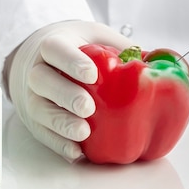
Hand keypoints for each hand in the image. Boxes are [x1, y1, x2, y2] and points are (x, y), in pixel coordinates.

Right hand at [4, 21, 133, 160]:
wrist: (39, 57)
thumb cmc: (77, 47)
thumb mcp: (96, 37)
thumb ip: (120, 46)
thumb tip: (156, 61)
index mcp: (54, 44)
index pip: (55, 49)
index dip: (71, 61)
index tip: (92, 74)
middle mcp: (37, 70)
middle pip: (42, 81)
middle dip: (65, 96)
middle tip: (88, 108)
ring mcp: (32, 96)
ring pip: (39, 110)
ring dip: (60, 124)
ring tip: (83, 133)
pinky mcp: (34, 119)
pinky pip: (42, 133)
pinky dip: (58, 144)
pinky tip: (75, 152)